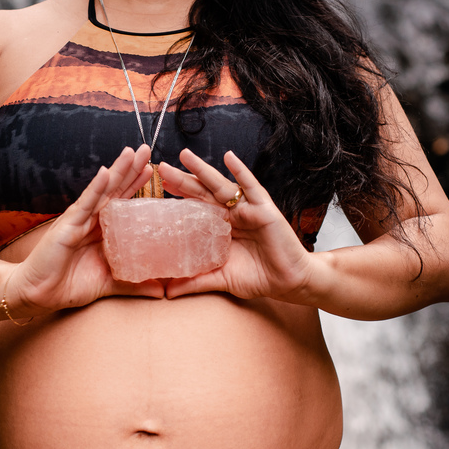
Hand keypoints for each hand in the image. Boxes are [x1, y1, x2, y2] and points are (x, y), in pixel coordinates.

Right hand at [6, 145, 163, 315]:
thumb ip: (134, 285)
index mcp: (101, 230)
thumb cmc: (69, 285)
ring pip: (103, 190)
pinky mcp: (68, 226)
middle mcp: (91, 220)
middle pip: (115, 189)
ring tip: (133, 152)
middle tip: (148, 149)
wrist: (38, 295)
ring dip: (118, 170)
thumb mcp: (109, 284)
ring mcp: (79, 220)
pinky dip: (96, 188)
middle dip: (131, 169)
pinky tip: (106, 173)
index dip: (136, 185)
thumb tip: (161, 292)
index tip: (153, 169)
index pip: (122, 202)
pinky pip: (85, 204)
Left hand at [158, 149, 313, 300]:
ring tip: (184, 155)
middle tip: (162, 167)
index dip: (179, 197)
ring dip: (203, 169)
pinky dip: (241, 171)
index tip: (159, 187)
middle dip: (183, 179)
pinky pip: (251, 186)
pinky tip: (229, 157)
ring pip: (221, 185)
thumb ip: (195, 282)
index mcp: (221, 228)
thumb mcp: (220, 279)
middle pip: (203, 192)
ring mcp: (248, 209)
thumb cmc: (258, 278)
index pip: (195, 207)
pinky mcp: (264, 209)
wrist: (288, 283)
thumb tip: (167, 293)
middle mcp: (232, 215)